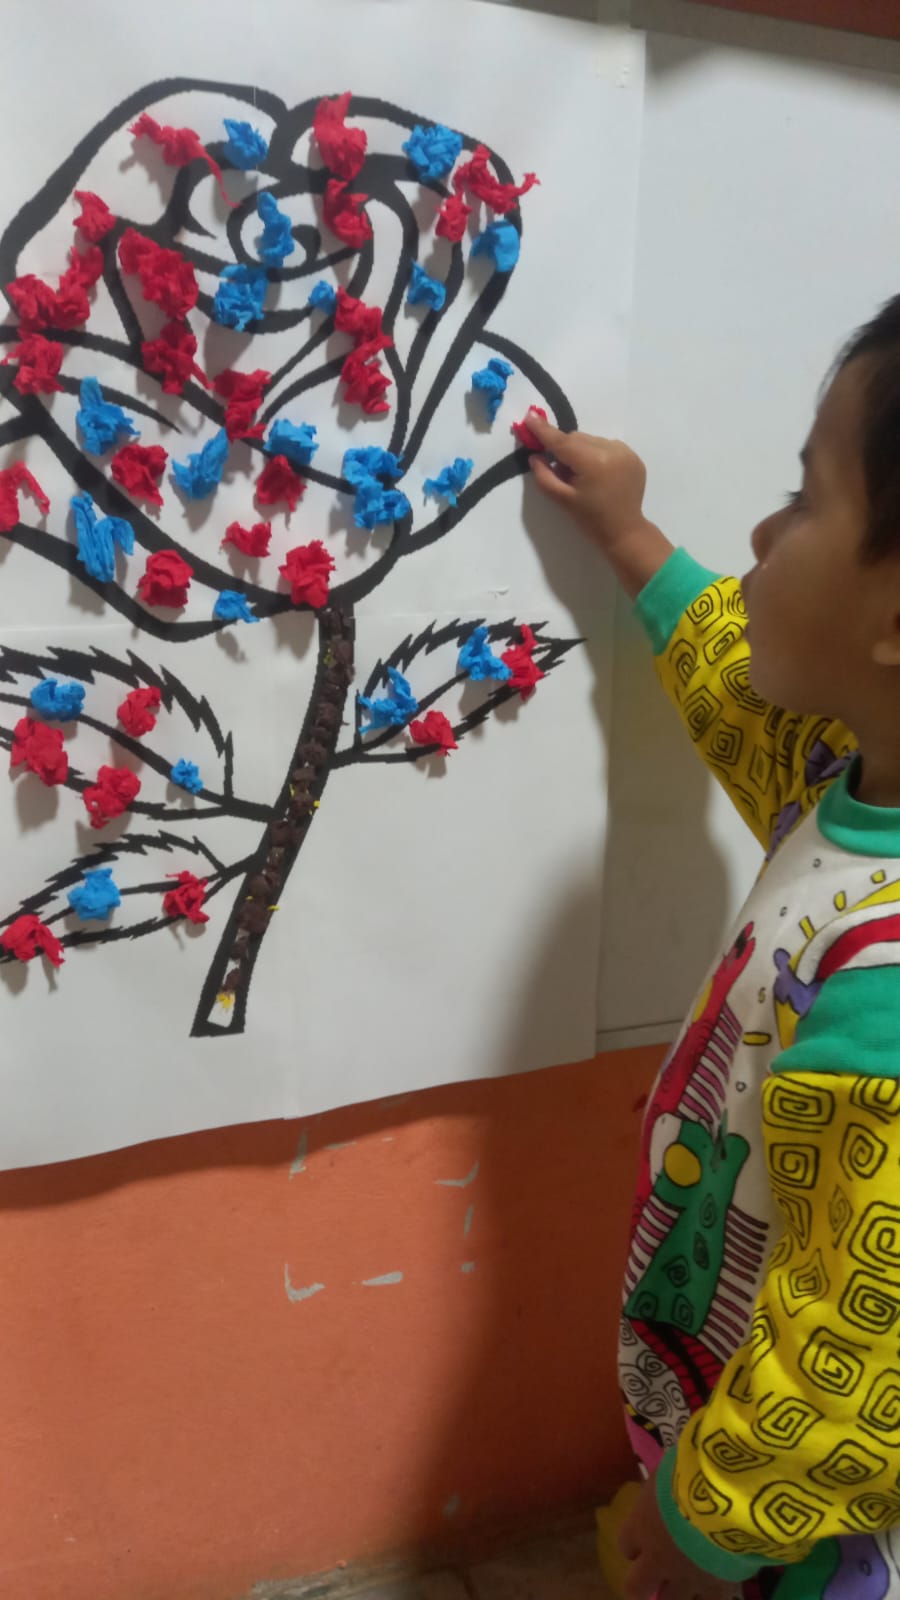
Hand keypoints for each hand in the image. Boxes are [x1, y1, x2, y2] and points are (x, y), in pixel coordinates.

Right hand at [525, 410, 672, 598]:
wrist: (625, 532)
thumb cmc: (590, 519)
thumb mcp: (562, 500)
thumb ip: (544, 476)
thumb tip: (535, 455)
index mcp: (593, 462)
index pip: (562, 441)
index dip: (543, 430)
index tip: (529, 417)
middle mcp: (611, 450)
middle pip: (577, 438)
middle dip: (565, 450)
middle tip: (562, 471)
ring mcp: (625, 452)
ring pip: (591, 440)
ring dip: (581, 452)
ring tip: (583, 476)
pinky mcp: (633, 456)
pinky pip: (606, 446)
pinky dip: (597, 454)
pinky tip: (599, 474)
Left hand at [619, 1472, 735, 1599]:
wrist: (727, 1498)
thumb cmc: (692, 1473)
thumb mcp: (669, 1472)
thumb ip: (665, 1487)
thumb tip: (668, 1482)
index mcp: (641, 1527)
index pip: (626, 1545)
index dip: (634, 1545)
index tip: (642, 1539)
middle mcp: (658, 1559)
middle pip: (636, 1588)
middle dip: (644, 1583)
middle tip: (655, 1575)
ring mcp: (686, 1579)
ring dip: (675, 1592)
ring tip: (686, 1583)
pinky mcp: (717, 1588)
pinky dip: (710, 1595)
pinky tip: (717, 1586)